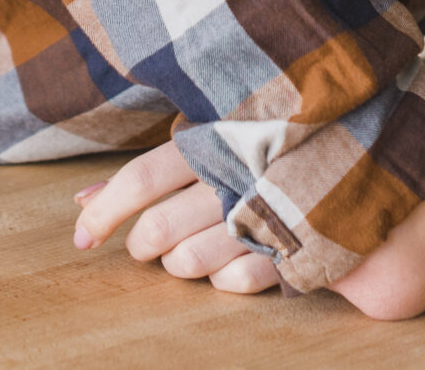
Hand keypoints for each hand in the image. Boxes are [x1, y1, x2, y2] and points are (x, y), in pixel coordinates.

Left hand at [72, 142, 280, 294]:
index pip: (141, 180)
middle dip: (141, 246)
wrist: (342, 160)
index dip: (104, 213)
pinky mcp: (287, 249)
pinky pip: (231, 282)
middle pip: (158, 229)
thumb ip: (145, 174)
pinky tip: (231, 256)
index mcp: (210, 143)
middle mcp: (231, 178)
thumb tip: (82, 199)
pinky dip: (222, 277)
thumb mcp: (205, 143)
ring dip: (180, 262)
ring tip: (194, 246)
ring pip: (187, 262)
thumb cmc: (256, 149)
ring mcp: (260, 215)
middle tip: (147, 244)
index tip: (82, 238)